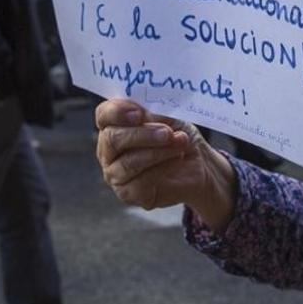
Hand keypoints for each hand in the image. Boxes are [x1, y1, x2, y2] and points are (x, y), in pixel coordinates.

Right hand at [95, 99, 236, 232]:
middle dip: (142, 134)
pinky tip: (177, 160)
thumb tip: (145, 110)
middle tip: (167, 133)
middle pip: (112, 139)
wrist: (198, 165)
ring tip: (179, 144)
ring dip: (157, 152)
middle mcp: (109, 150)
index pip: (104, 115)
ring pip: (128, 162)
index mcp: (114, 125)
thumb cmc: (178, 137)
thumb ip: (154, 112)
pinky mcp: (128, 193)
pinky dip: (162, 168)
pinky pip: (140, 182)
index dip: (117, 112)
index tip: (139, 113)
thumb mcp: (170, 117)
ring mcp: (115, 173)